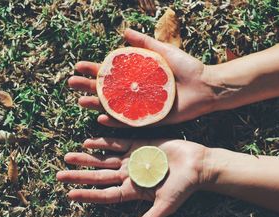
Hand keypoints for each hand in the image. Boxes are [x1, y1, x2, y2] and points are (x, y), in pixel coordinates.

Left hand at [56, 138, 206, 216]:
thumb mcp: (165, 206)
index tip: (70, 194)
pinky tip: (88, 141)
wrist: (197, 165)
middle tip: (59, 174)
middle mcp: (128, 175)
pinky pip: (116, 142)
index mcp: (133, 190)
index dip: (88, 195)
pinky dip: (102, 142)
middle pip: (99, 176)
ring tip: (68, 156)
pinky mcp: (138, 144)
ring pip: (103, 158)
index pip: (105, 194)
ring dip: (86, 157)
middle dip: (80, 175)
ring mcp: (131, 159)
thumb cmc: (183, 187)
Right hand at [68, 28, 216, 126]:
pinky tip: (102, 118)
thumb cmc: (187, 68)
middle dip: (88, 86)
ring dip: (97, 105)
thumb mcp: (163, 51)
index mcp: (138, 76)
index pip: (111, 73)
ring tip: (81, 100)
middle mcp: (136, 92)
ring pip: (114, 108)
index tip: (78, 66)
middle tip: (72, 83)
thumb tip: (124, 31)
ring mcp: (141, 107)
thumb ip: (144, 43)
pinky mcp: (150, 120)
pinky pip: (129, 123)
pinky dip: (115, 122)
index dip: (94, 69)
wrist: (206, 86)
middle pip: (107, 90)